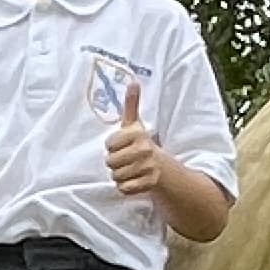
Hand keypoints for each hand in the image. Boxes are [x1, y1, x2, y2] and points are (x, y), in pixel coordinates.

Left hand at [101, 78, 169, 196]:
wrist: (161, 167)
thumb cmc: (140, 143)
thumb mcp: (134, 124)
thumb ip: (131, 104)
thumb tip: (133, 82)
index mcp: (138, 134)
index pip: (109, 145)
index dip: (112, 147)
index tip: (122, 145)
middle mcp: (144, 150)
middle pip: (110, 161)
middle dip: (114, 162)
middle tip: (126, 159)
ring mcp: (148, 167)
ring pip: (116, 176)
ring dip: (119, 175)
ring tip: (129, 169)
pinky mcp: (149, 183)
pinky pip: (124, 188)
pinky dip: (125, 186)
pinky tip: (133, 179)